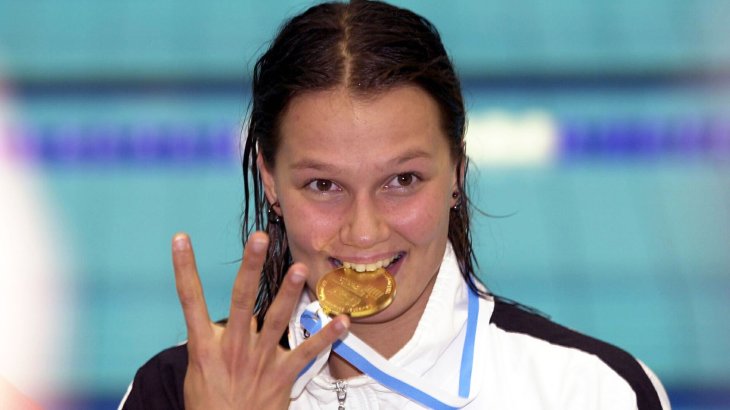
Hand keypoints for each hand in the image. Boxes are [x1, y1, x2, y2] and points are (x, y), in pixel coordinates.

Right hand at [172, 231, 348, 408]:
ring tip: (299, 268)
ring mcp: (259, 360)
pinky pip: (307, 352)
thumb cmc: (210, 404)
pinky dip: (327, 336)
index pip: (189, 300)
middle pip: (240, 300)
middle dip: (250, 267)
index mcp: (205, 346)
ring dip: (288, 293)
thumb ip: (210, 341)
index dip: (184, 268)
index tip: (182, 239)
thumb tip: (219, 319)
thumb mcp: (199, 371)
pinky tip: (343, 320)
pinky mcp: (282, 375)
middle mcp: (233, 348)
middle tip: (259, 239)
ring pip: (275, 320)